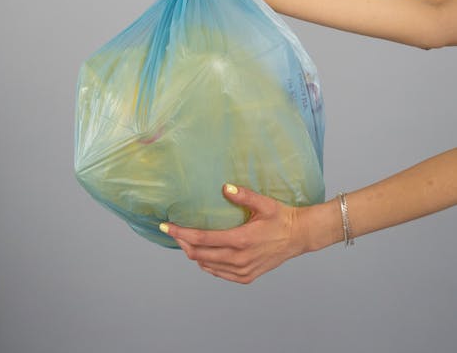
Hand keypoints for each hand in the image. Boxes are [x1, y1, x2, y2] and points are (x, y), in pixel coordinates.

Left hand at [159, 183, 311, 283]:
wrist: (298, 237)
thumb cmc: (281, 218)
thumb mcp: (264, 203)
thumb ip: (244, 195)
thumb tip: (225, 187)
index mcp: (241, 239)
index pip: (202, 239)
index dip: (181, 233)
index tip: (167, 227)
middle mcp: (239, 258)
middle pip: (199, 255)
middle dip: (183, 243)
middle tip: (174, 231)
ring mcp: (242, 270)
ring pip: (207, 266)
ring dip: (194, 254)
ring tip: (187, 240)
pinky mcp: (246, 277)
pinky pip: (219, 273)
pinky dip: (207, 264)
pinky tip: (204, 254)